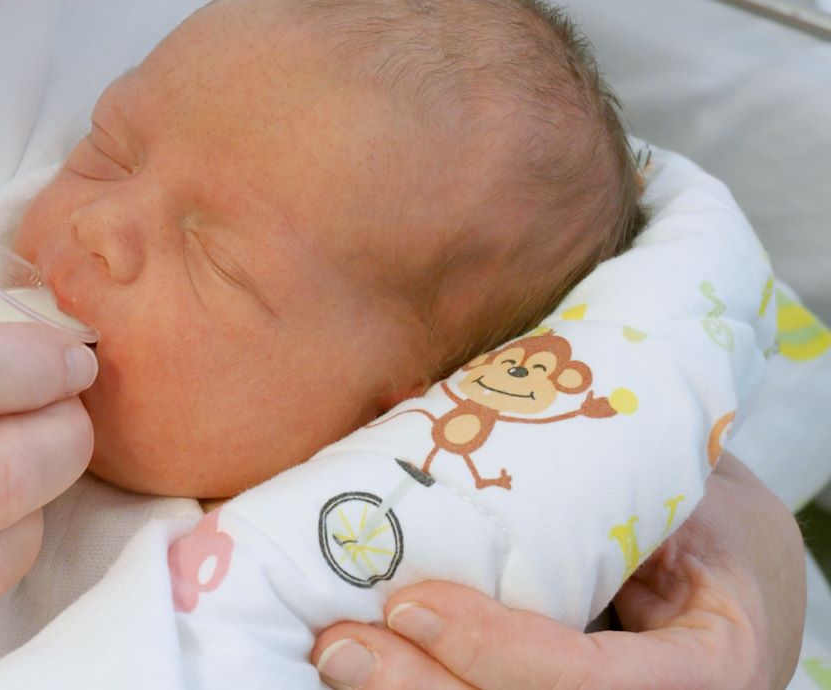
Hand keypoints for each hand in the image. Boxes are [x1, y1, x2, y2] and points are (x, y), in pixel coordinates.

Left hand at [312, 453, 804, 688]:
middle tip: (340, 646)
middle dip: (422, 688)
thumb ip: (600, 479)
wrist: (736, 576)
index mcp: (707, 667)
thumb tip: (442, 409)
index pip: (586, 680)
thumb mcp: (685, 495)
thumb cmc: (709, 519)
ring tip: (335, 653)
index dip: (492, 650)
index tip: (410, 605)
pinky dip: (425, 686)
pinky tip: (367, 665)